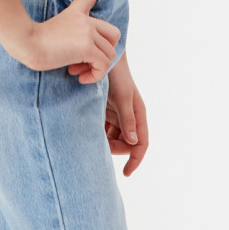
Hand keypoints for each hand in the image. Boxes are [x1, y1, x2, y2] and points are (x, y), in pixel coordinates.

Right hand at [5, 0, 120, 83]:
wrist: (26, 42)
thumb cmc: (32, 40)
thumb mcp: (48, 26)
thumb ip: (63, 27)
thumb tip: (70, 46)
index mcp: (76, 13)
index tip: (93, 7)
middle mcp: (86, 21)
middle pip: (113, 34)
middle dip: (105, 51)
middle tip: (85, 61)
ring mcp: (88, 33)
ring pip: (110, 54)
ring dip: (96, 67)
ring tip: (77, 70)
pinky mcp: (87, 48)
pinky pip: (103, 65)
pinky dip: (95, 76)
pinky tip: (79, 78)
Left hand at [69, 50, 147, 175]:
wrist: (103, 57)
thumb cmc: (116, 75)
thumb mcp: (122, 97)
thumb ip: (127, 119)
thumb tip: (133, 143)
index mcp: (138, 114)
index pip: (141, 144)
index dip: (135, 160)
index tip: (126, 173)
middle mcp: (129, 116)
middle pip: (125, 144)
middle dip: (115, 149)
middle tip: (99, 147)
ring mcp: (117, 113)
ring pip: (113, 137)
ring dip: (105, 141)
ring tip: (91, 137)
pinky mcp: (105, 109)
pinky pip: (103, 128)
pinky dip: (97, 132)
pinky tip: (87, 129)